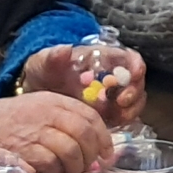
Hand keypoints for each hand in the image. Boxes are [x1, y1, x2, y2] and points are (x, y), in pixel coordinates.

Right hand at [0, 92, 112, 172]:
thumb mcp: (36, 108)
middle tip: (90, 168)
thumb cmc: (5, 121)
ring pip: (71, 151)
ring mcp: (34, 131)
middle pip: (84, 134)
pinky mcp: (22, 151)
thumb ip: (62, 119)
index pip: (90, 116)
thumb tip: (93, 144)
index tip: (107, 153)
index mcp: (53, 100)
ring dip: (76, 169)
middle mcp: (46, 113)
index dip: (103, 137)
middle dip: (92, 155)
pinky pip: (50, 166)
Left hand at [20, 43, 148, 123]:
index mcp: (103, 60)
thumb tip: (66, 48)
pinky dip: (124, 121)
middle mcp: (113, 78)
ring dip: (131, 108)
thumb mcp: (43, 63)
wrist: (36, 97)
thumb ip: (53, 56)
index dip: (136, 65)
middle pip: (136, 82)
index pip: (129, 59)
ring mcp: (112, 98)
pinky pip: (125, 118)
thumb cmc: (43, 74)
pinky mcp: (109, 115)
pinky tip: (111, 124)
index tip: (134, 74)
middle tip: (121, 101)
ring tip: (117, 115)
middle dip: (134, 92)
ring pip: (135, 101)